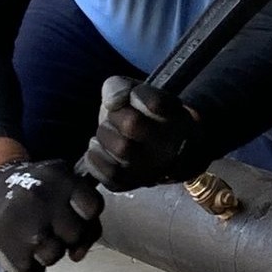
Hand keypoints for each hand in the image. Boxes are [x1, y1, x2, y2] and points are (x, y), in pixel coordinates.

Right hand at [0, 158, 102, 271]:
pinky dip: (28, 265)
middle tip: (49, 224)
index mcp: (61, 180)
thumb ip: (84, 208)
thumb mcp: (62, 180)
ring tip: (32, 234)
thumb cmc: (34, 189)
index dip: (87, 214)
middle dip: (66, 234)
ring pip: (55, 256)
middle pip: (76, 234)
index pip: (93, 206)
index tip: (75, 213)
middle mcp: (44, 201)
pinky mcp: (11, 252)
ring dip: (46, 251)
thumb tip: (78, 253)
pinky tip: (20, 247)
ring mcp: (28, 229)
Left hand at [79, 77, 211, 190]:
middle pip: (132, 124)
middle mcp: (169, 146)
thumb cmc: (139, 114)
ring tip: (109, 132)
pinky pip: (108, 173)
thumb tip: (112, 103)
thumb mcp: (133, 91)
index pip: (156, 103)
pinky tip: (98, 147)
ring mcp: (151, 170)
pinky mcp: (130, 184)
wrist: (147, 148)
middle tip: (117, 117)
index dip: (139, 96)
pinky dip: (95, 156)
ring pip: (121, 148)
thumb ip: (120, 87)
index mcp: (176, 117)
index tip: (135, 95)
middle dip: (116, 115)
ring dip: (105, 135)